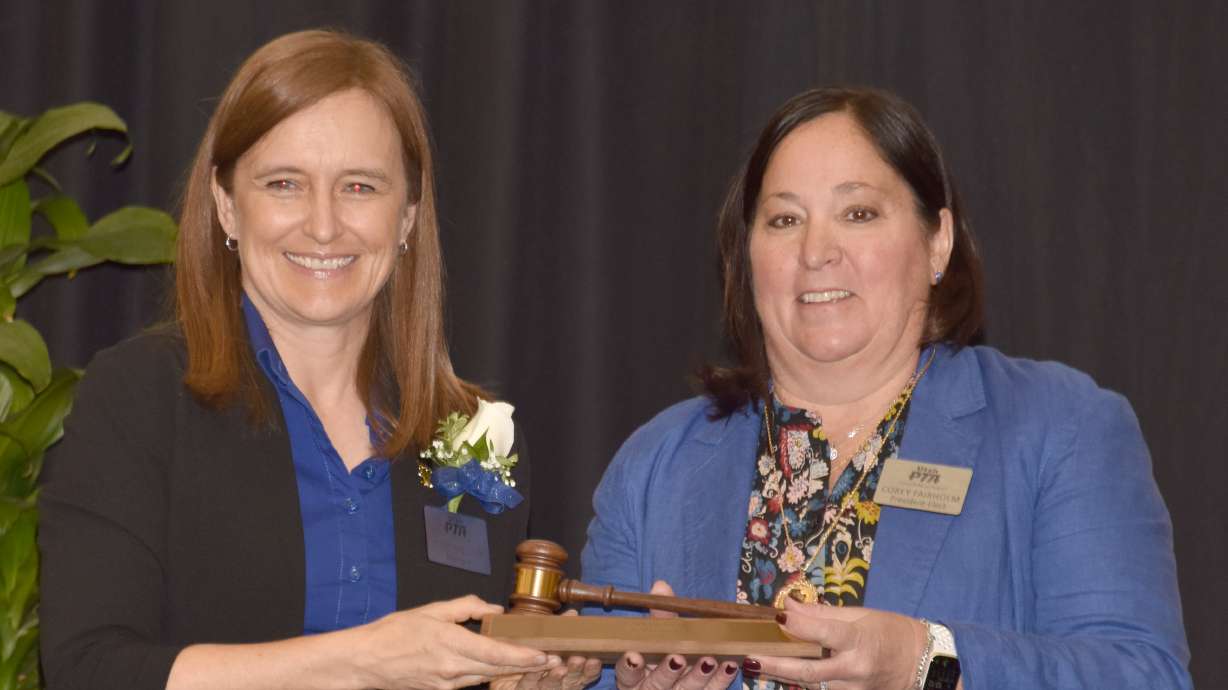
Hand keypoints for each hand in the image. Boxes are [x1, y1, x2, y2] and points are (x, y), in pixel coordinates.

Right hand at [353, 594, 560, 689]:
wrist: (366, 662)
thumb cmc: (394, 633)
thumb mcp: (431, 611)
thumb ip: (466, 608)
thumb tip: (492, 609)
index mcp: (451, 644)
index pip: (496, 654)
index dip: (524, 657)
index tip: (545, 655)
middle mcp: (452, 670)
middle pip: (498, 671)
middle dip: (527, 666)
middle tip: (553, 661)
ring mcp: (447, 684)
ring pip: (487, 678)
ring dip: (511, 672)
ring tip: (534, 664)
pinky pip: (471, 682)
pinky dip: (488, 674)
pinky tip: (500, 668)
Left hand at [493, 611, 601, 689]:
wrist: (493, 663)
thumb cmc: (525, 649)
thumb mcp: (544, 636)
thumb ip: (559, 628)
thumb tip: (574, 613)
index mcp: (565, 669)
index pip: (584, 673)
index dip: (590, 668)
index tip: (595, 658)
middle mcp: (556, 682)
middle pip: (571, 681)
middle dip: (576, 671)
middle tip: (579, 659)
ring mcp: (540, 688)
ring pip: (552, 686)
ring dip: (556, 677)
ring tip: (560, 667)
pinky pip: (527, 686)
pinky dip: (532, 678)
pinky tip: (534, 671)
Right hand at [614, 581, 738, 689]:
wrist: (674, 683)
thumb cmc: (657, 656)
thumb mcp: (655, 637)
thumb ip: (658, 615)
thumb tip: (660, 586)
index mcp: (633, 677)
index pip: (627, 674)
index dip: (629, 667)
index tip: (634, 655)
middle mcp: (651, 689)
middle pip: (657, 684)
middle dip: (667, 672)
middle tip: (677, 658)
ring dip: (697, 676)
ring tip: (708, 660)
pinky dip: (721, 678)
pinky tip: (730, 664)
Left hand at [745, 598, 925, 689]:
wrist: (921, 664)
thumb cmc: (890, 632)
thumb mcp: (860, 614)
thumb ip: (821, 614)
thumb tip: (788, 606)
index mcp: (859, 641)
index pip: (826, 633)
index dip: (801, 626)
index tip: (777, 618)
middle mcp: (855, 670)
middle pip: (810, 671)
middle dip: (777, 666)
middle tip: (750, 658)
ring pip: (813, 686)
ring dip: (784, 677)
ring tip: (756, 665)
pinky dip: (803, 684)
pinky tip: (784, 676)